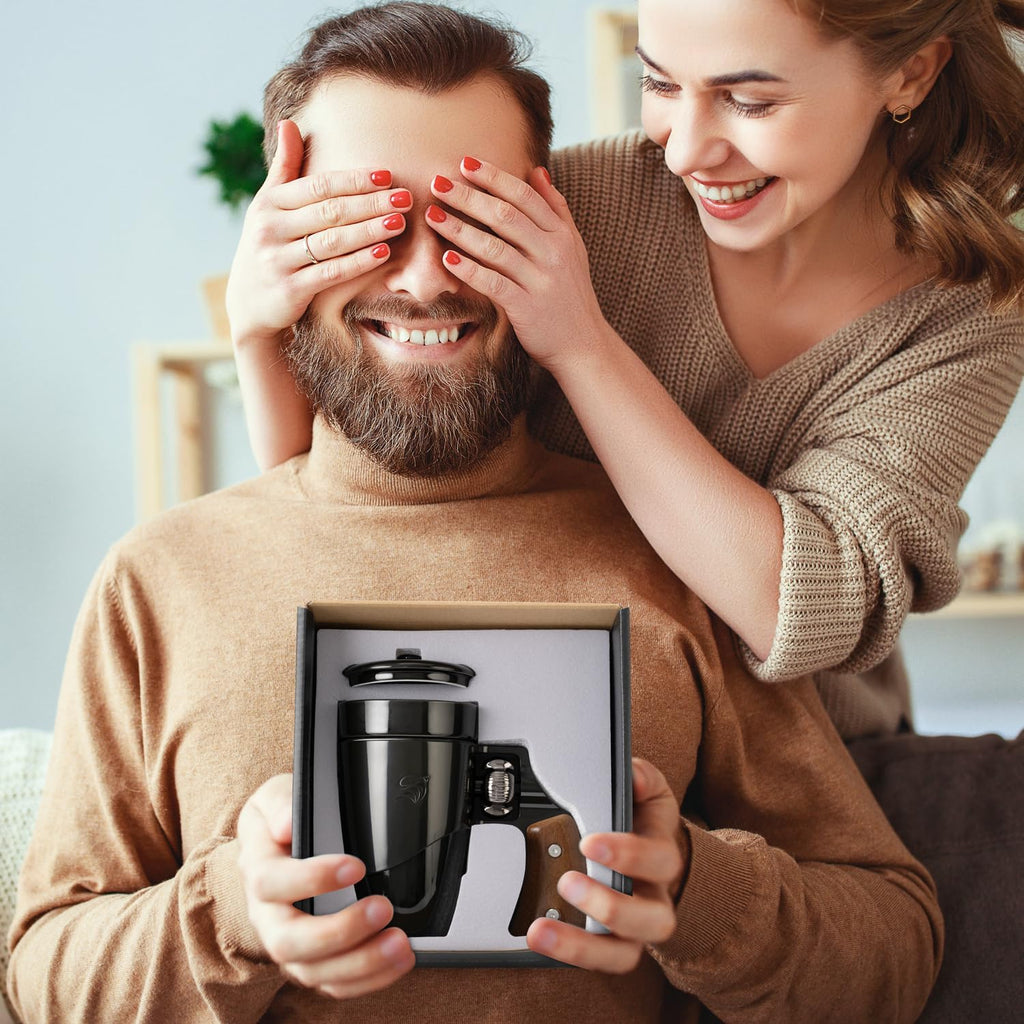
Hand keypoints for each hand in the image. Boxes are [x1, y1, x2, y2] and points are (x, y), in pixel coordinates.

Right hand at [224, 119, 412, 350]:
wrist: (248, 303)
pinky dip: (359, 262)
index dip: (353, 180)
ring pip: (332, 241)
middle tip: (404, 197)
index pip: (318, 186)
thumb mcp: (268, 206)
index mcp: (268, 204)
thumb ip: (284, 168)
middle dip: (370, 203)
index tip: (386, 175)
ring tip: (399, 221)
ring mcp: (278, 260)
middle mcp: (270, 229)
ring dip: (369, 230)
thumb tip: (289, 122)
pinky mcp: (290, 290)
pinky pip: (331, 272)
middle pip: (329, 212)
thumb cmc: (269, 246)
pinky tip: (384, 252)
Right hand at [236, 774, 414, 998]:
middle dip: (339, 931)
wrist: (272, 850)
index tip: (354, 866)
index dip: (311, 879)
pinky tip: (396, 963)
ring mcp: (288, 944)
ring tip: (400, 944)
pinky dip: (367, 980)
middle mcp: (267, 916)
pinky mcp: (311, 962)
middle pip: (288, 941)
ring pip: (313, 971)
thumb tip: (287, 822)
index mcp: (257, 871)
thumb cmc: (277, 822)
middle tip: (382, 909)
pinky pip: (332, 984)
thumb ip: (280, 804)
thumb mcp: (273, 798)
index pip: (271, 883)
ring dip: (360, 963)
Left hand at [423, 158, 610, 374]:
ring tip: (433, 215)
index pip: (525, 196)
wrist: (583, 344)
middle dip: (469, 197)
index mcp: (562, 235)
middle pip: (506, 216)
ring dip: (460, 229)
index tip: (465, 163)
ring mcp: (540, 281)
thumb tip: (537, 170)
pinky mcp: (527, 307)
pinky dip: (469, 269)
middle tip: (438, 182)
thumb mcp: (572, 247)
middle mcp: (553, 253)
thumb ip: (555, 209)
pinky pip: (493, 283)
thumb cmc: (570, 293)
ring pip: (495, 247)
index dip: (494, 178)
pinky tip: (446, 258)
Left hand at [525, 758, 684, 972]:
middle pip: (653, 920)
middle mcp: (655, 900)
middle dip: (610, 905)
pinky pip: (598, 961)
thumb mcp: (649, 793)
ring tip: (542, 928)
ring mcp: (634, 929)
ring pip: (624, 955)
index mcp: (664, 858)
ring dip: (581, 945)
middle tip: (569, 882)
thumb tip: (634, 774)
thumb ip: (643, 778)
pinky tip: (538, 935)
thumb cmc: (647, 824)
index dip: (629, 855)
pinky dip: (567, 954)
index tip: (591, 841)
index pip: (661, 861)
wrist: (654, 855)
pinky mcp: (611, 944)